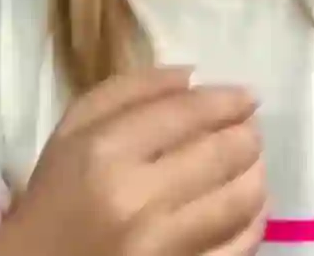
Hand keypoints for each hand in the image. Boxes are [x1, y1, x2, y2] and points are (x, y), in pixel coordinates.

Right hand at [0, 67, 265, 255]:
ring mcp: (162, 246)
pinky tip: (248, 203)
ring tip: (252, 160)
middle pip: (220, 155)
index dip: (226, 100)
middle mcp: (137, 198)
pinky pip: (238, 249)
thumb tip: (193, 76)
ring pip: (238, 201)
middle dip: (246, 134)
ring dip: (256, 173)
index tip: (247, 95)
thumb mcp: (74, 127)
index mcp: (106, 151)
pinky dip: (253, 220)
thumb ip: (130, 90)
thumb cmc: (57, 190)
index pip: (185, 114)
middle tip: (250, 126)